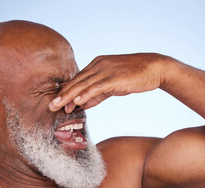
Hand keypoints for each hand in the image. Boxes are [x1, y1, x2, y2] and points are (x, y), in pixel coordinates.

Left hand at [48, 53, 166, 112]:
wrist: (155, 68)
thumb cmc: (134, 77)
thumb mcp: (112, 86)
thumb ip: (97, 95)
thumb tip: (82, 105)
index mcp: (97, 64)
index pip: (77, 79)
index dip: (66, 92)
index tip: (56, 103)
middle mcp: (99, 64)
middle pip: (77, 81)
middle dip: (62, 94)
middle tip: (50, 106)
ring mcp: (106, 70)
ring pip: (83, 84)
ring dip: (69, 96)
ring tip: (58, 106)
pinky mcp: (115, 77)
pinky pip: (97, 87)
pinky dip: (86, 94)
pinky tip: (77, 102)